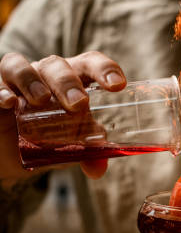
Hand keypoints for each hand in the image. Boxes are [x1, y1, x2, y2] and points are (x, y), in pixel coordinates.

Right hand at [0, 51, 125, 185]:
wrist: (12, 154)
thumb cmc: (48, 139)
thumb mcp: (70, 148)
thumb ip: (87, 155)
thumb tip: (98, 168)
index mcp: (72, 81)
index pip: (89, 64)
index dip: (104, 69)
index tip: (117, 85)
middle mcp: (43, 74)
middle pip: (56, 64)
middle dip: (68, 82)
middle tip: (79, 104)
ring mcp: (16, 81)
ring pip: (20, 64)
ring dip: (32, 80)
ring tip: (41, 99)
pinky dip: (1, 91)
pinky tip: (9, 102)